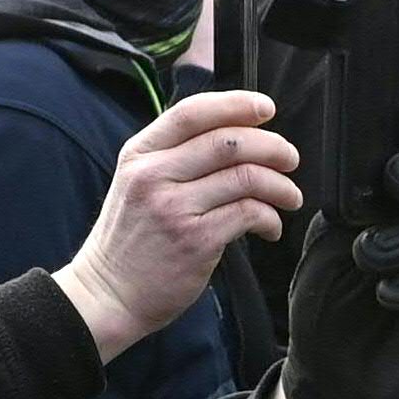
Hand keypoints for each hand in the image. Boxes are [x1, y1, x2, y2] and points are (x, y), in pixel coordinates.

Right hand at [58, 89, 299, 352]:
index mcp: (139, 154)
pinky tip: (270, 227)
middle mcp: (154, 175)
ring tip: (289, 196)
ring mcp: (174, 208)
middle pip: (228, 141)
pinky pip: (249, 213)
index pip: (192, 112)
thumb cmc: (130, 240)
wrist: (108, 294)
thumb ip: (174, 157)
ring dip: (280, 185)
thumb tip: (234, 136)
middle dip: (272, 146)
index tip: (265, 108)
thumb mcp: (136, 183)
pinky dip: (270, 217)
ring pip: (246, 177)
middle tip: (289, 158)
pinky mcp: (196, 240)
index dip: (236, 104)